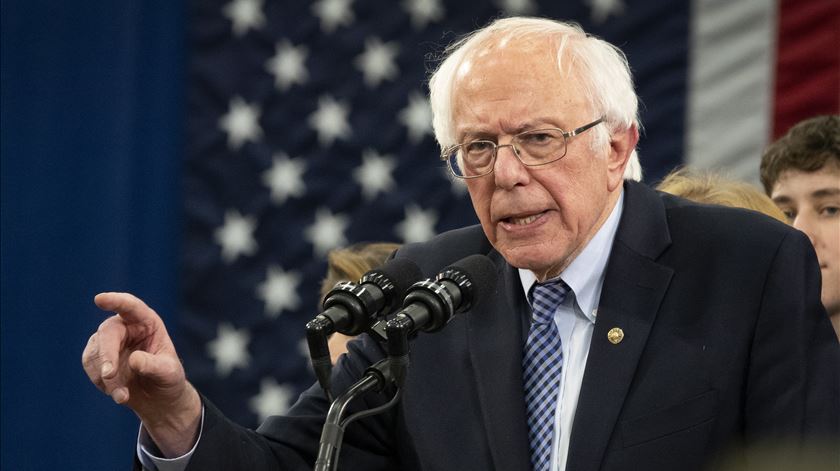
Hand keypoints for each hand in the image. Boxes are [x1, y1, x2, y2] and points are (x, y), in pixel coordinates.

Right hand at [82, 292, 200, 456]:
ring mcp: (109, 341)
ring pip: (96, 353)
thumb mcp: (169, 373)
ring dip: (106, 377)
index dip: (115, 301)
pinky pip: (91, 366)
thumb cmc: (168, 379)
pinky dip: (102, 383)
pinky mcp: (97, 357)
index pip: (131, 307)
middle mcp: (126, 327)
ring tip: (123, 396)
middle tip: (109, 376)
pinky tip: (119, 395)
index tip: (99, 299)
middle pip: (108, 333)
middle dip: (107, 355)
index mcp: (147, 323)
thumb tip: (133, 359)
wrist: (158, 399)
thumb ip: (154, 365)